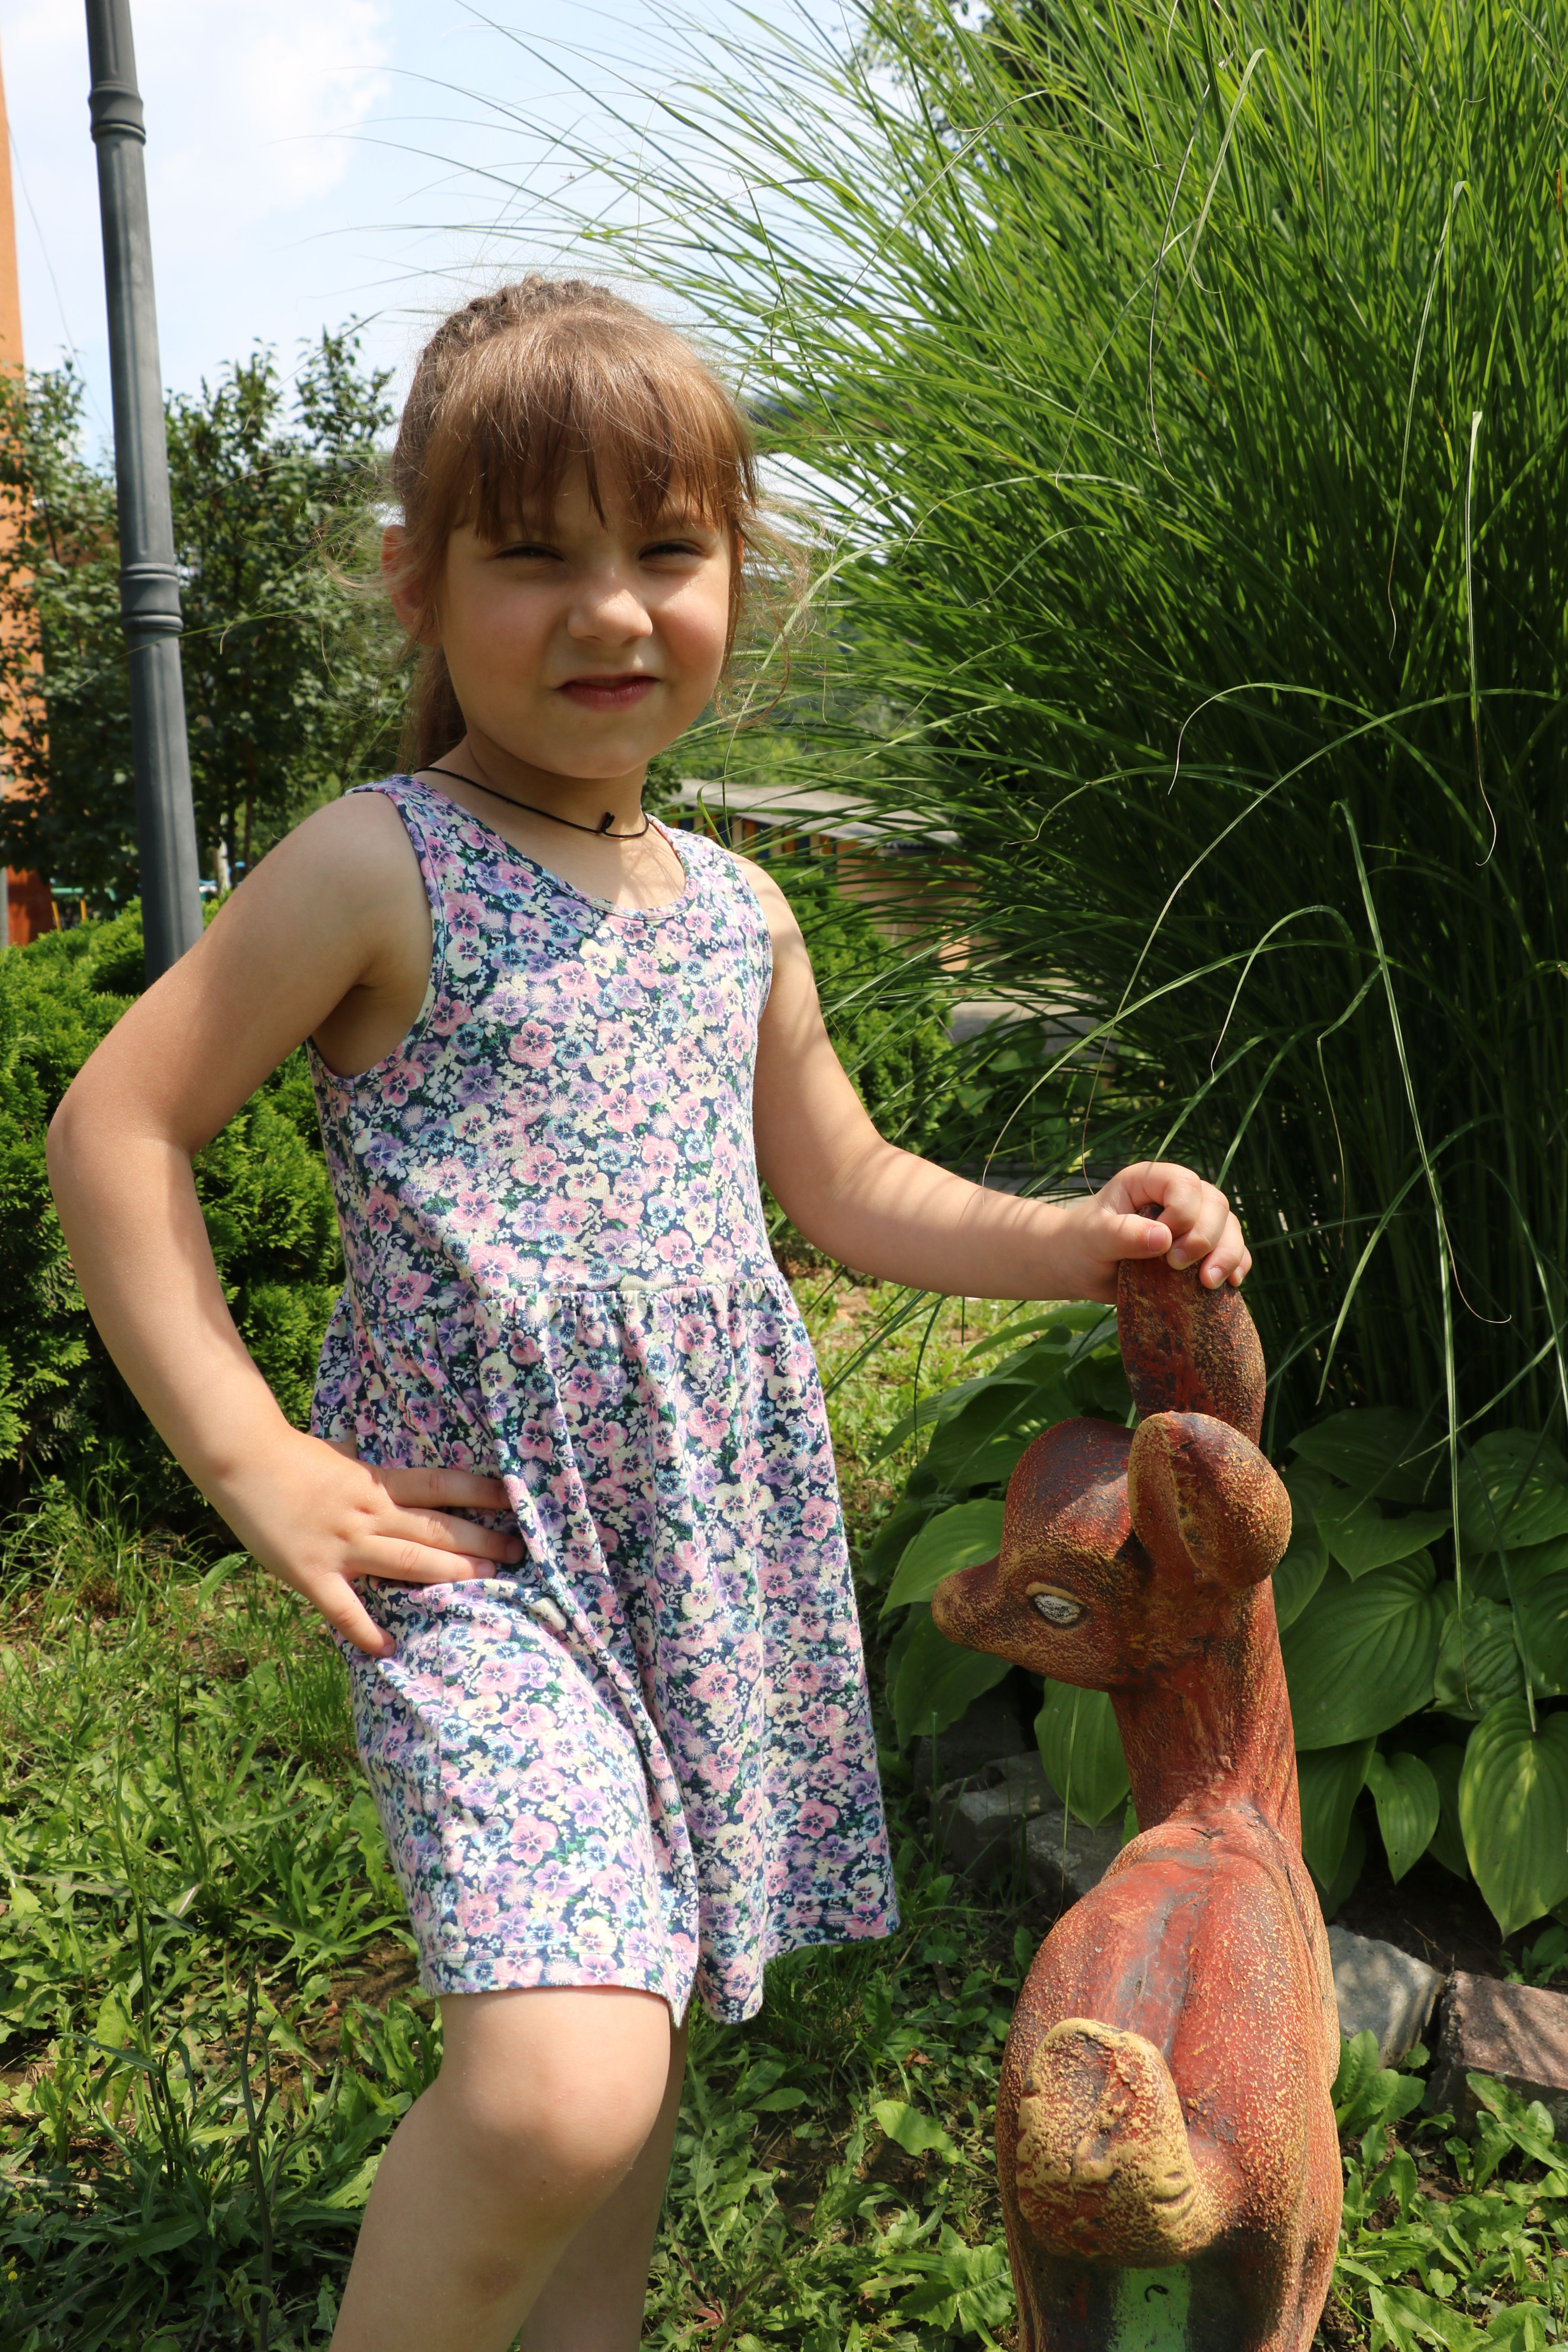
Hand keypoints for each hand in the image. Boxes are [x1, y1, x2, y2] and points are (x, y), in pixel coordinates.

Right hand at [218, 1429, 523, 1657]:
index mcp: (378, 1482)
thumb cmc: (291, 1455)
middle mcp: (370, 1513)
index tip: (516, 1499)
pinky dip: (366, 1631)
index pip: (442, 1486)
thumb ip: (359, 1461)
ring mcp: (343, 1545)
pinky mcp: (312, 1573)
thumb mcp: (338, 1453)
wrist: (242, 1459)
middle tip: (518, 1555)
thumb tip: (363, 1445)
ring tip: (489, 1585)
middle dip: (481, 1542)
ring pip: (408, 1563)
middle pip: (437, 1529)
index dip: (481, 1492)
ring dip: (450, 1575)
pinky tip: (389, 1650)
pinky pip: (345, 1608)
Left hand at [1057, 1161, 1250, 1303]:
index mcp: (1150, 1181)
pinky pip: (1232, 1250)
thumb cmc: (1081, 1244)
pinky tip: (1231, 1283)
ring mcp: (1193, 1222)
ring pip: (1229, 1227)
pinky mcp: (1200, 1250)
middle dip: (1206, 1238)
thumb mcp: (1093, 1238)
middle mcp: (1177, 1197)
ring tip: (1209, 1283)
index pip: (1185, 1184)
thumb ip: (1122, 1234)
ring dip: (1227, 1254)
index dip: (1183, 1213)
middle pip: (1215, 1205)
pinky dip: (1236, 1265)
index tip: (1162, 1245)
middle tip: (1177, 1265)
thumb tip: (1163, 1237)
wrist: (1081, 1268)